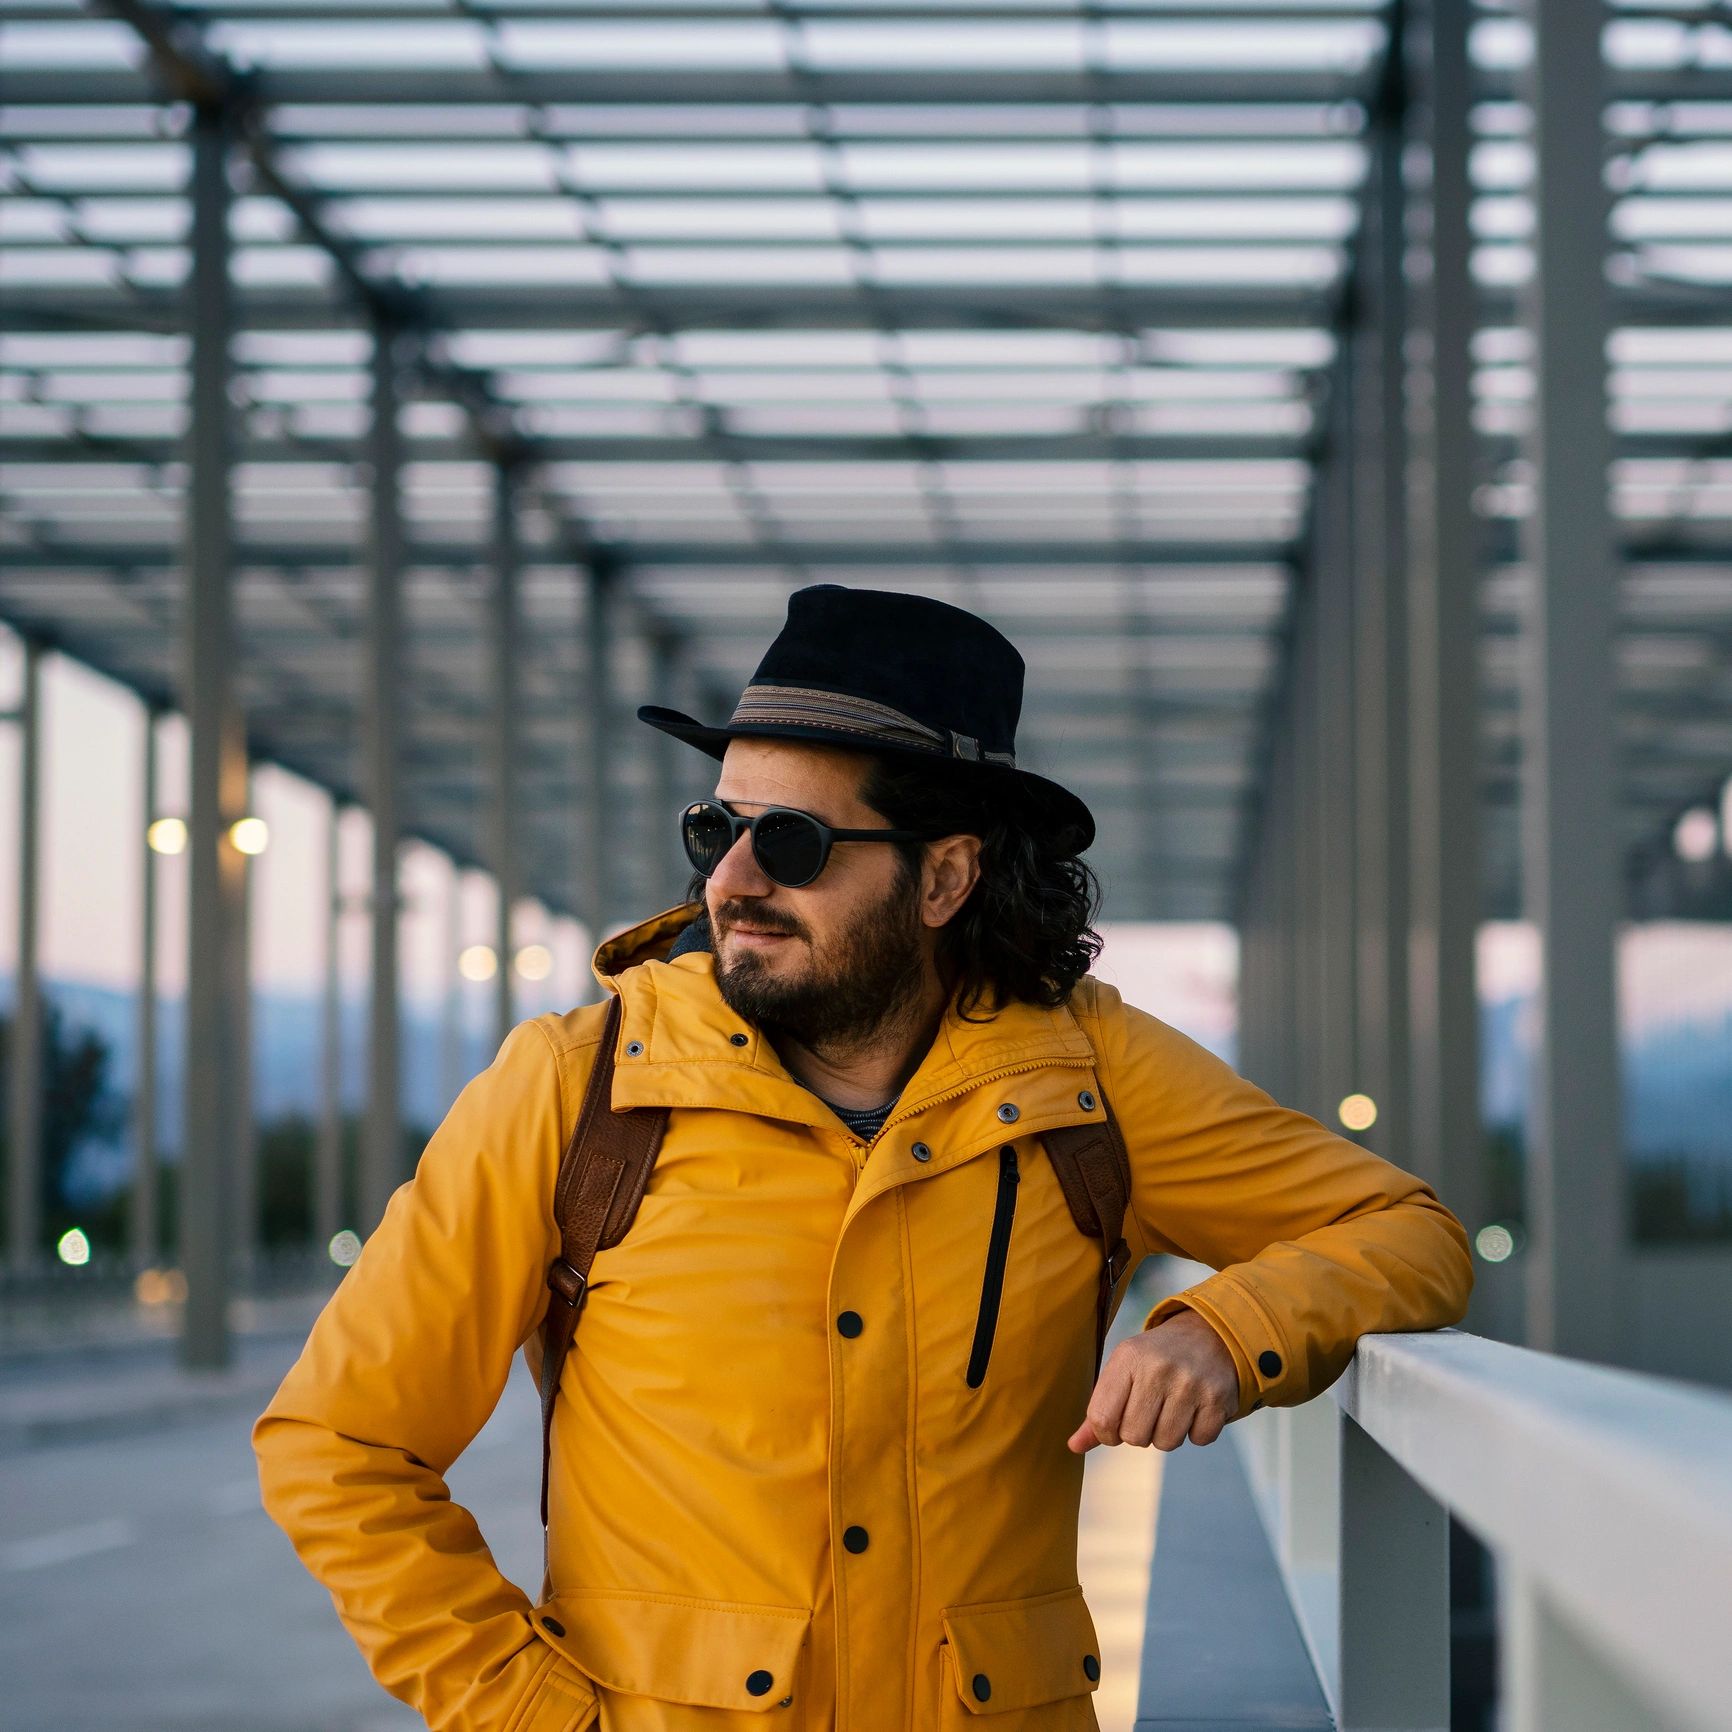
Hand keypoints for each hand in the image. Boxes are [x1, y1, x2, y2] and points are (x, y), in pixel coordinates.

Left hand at [1067, 1308, 1239, 1452]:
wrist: (1209, 1334)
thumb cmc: (1156, 1359)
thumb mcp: (1123, 1370)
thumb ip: (1099, 1410)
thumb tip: (1074, 1446)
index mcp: (1128, 1357)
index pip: (1102, 1419)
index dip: (1106, 1434)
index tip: (1116, 1424)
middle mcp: (1158, 1368)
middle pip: (1134, 1436)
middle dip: (1140, 1432)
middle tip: (1150, 1409)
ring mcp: (1190, 1383)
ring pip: (1166, 1442)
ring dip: (1168, 1433)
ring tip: (1172, 1407)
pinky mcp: (1218, 1398)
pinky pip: (1199, 1440)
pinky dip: (1196, 1431)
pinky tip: (1196, 1407)